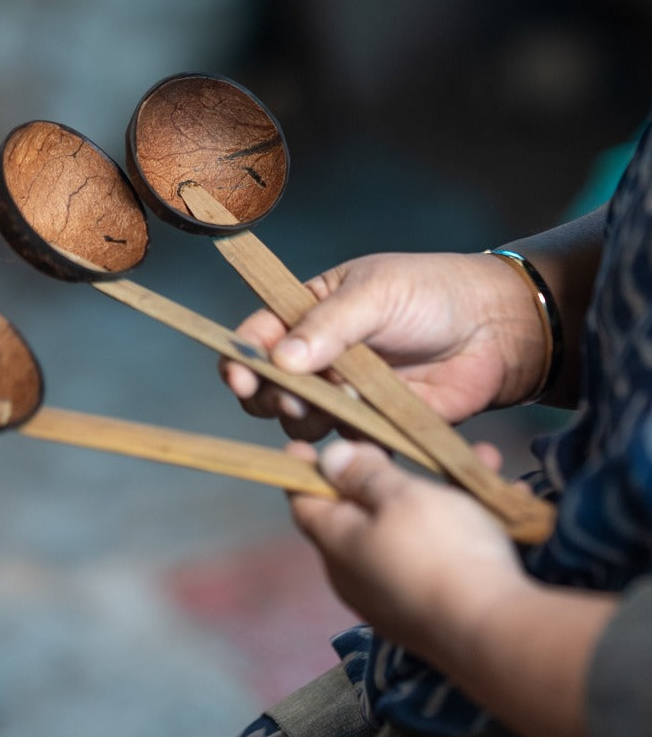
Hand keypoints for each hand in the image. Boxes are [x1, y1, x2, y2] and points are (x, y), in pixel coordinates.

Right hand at [222, 252, 547, 439]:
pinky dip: (351, 440)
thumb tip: (281, 359)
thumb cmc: (433, 293)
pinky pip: (348, 442)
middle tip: (292, 396)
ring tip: (342, 403)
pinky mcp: (376, 425)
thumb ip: (329, 326)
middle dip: (270, 396)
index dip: (241, 358)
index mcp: (309, 313)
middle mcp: (319, 358)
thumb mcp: (377, 293)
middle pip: (270, 388)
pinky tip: (368, 427)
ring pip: (303, 420)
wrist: (495, 327)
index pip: (258, 336)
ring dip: (310, 418)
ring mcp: (346, 394)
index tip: (240, 377)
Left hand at [287, 437, 616, 736]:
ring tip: (477, 461)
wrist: (492, 632)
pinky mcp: (432, 610)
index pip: (305, 504)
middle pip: (357, 516)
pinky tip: (502, 501)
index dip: (303, 472)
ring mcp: (393, 597)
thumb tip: (328, 460)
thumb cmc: (439, 552)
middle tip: (396, 446)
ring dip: (438, 496)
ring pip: (409, 531)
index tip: (302, 448)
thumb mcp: (402, 497)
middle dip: (380, 478)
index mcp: (338, 545)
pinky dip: (462, 526)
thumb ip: (365, 475)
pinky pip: (439, 555)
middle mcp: (357, 576)